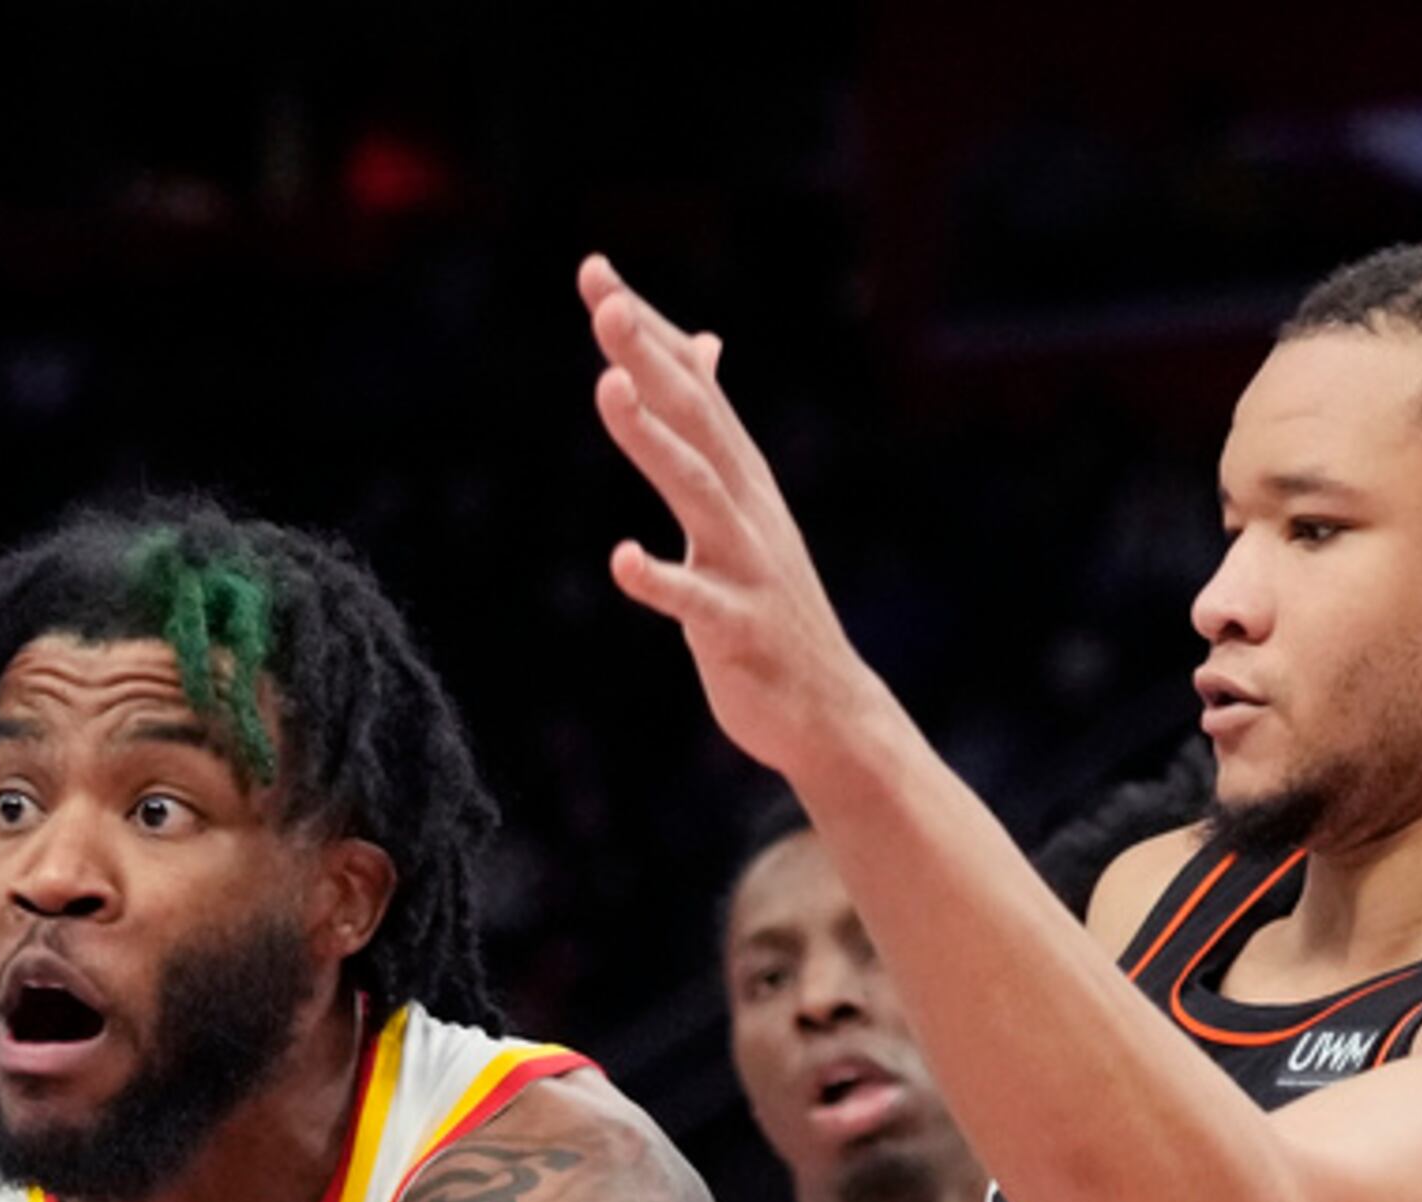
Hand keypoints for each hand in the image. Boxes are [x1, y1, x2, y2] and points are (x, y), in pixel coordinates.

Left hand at [579, 253, 896, 788]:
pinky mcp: (739, 629)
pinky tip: (620, 560)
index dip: (645, 329)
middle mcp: (748, 506)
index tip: (594, 271)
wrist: (827, 709)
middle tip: (604, 304)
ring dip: (652, 439)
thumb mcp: (743, 502)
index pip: (689, 384)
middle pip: (696, 418)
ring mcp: (747, 564)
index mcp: (742, 475)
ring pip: (698, 490)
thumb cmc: (771, 603)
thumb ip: (713, 425)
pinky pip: (697, 602)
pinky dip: (661, 579)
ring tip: (606, 389)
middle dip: (649, 358)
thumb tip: (699, 342)